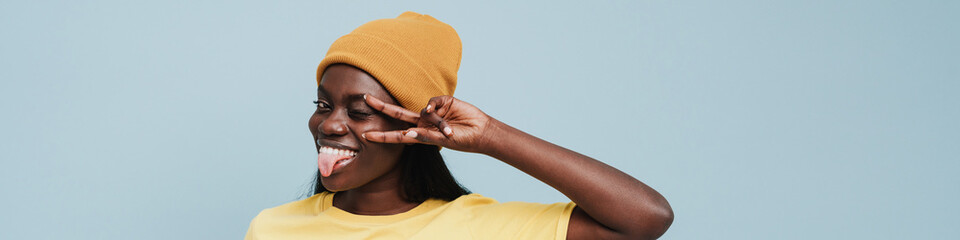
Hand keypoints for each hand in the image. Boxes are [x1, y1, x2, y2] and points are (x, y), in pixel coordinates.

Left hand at [362, 95, 495, 153]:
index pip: (397, 135)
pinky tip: (440, 113)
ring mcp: (433, 112)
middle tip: (366, 98)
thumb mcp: (442, 141)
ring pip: (424, 111)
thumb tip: (407, 133)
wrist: (482, 132)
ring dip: (437, 122)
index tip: (366, 135)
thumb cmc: (463, 141)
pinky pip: (433, 102)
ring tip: (451, 131)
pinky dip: (434, 107)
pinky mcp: (443, 102)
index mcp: (421, 135)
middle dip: (382, 107)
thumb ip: (425, 137)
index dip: (382, 136)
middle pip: (398, 114)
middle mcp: (424, 122)